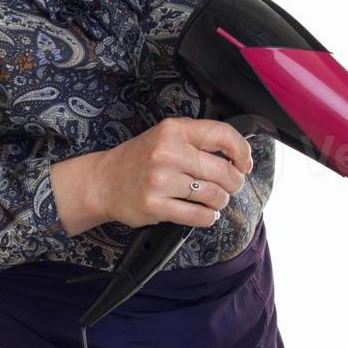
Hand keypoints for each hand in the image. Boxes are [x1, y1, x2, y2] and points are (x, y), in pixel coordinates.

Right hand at [93, 117, 253, 228]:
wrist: (102, 181)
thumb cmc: (139, 159)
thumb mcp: (165, 136)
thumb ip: (197, 140)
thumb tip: (238, 155)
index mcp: (174, 130)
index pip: (222, 134)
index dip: (242, 151)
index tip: (245, 163)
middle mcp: (168, 152)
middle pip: (224, 171)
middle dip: (234, 182)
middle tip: (230, 186)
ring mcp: (161, 180)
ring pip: (214, 195)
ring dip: (220, 201)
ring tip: (213, 200)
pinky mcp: (156, 205)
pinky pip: (198, 216)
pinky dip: (208, 217)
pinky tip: (204, 213)